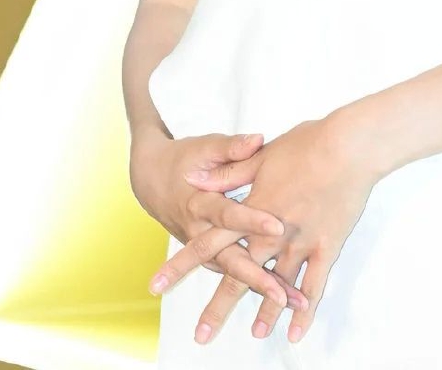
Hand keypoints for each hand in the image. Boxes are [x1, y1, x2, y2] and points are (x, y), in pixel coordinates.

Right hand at [131, 128, 308, 314]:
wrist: (151, 179)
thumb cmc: (184, 159)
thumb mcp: (205, 147)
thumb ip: (232, 148)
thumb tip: (258, 139)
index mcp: (200, 202)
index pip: (228, 214)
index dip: (251, 220)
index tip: (278, 227)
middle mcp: (199, 231)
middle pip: (230, 258)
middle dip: (256, 277)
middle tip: (283, 293)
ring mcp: (203, 247)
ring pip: (232, 273)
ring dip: (259, 288)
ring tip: (291, 302)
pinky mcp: (208, 254)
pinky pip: (230, 273)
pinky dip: (252, 285)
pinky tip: (278, 297)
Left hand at [151, 114, 378, 346]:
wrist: (348, 145)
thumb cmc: (306, 143)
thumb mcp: (262, 156)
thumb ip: (229, 174)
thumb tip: (197, 182)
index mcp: (250, 210)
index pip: (208, 243)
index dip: (181, 264)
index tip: (157, 285)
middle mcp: (271, 233)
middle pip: (238, 275)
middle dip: (218, 307)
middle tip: (201, 335)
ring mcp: (300, 242)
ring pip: (276, 285)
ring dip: (264, 311)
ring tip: (255, 334)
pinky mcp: (326, 246)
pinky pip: (314, 285)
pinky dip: (305, 309)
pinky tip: (297, 330)